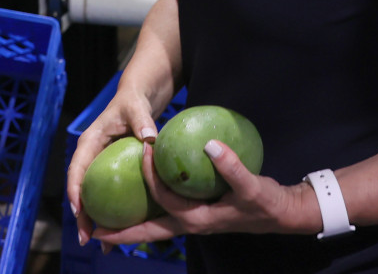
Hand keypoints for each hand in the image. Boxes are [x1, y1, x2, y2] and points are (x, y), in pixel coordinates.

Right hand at [67, 86, 158, 246]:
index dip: (75, 191)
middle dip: (82, 216)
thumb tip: (149, 137)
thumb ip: (141, 120)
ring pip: (94, 196)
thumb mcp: (136, 107)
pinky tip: (121, 231)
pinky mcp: (111, 171)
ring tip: (101, 245)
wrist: (137, 97)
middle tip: (86, 239)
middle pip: (82, 190)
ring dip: (96, 220)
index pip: (76, 169)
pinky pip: (109, 194)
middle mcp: (91, 156)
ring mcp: (100, 165)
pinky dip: (112, 212)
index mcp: (89, 142)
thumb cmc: (133, 101)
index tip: (79, 211)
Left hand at [95, 139, 318, 245]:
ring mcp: (193, 222)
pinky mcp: (197, 215)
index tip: (143, 151)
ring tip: (109, 222)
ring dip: (134, 225)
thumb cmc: (266, 203)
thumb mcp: (251, 185)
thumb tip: (209, 145)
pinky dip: (150, 213)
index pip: (165, 199)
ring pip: (156, 227)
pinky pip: (166, 216)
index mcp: (199, 219)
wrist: (281, 214)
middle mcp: (191, 224)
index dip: (151, 177)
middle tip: (96, 233)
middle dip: (124, 233)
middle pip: (150, 231)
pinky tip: (140, 202)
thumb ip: (231, 166)